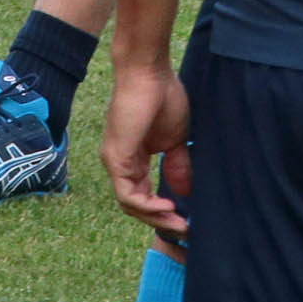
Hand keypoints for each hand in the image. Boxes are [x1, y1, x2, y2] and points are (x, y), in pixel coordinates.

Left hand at [101, 63, 191, 231]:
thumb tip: (186, 192)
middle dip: (161, 221)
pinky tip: (168, 206)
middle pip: (137, 206)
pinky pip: (127, 195)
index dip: (164, 211)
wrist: (148, 71)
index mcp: (134, 159)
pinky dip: (147, 206)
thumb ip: (178, 165)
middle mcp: (121, 163)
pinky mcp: (115, 158)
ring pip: (131, 204)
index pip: (144, 195)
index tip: (187, 219)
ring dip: (156, 217)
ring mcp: (115, 162)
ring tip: (179, 222)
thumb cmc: (162, 96)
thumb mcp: (176, 138)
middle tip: (185, 230)